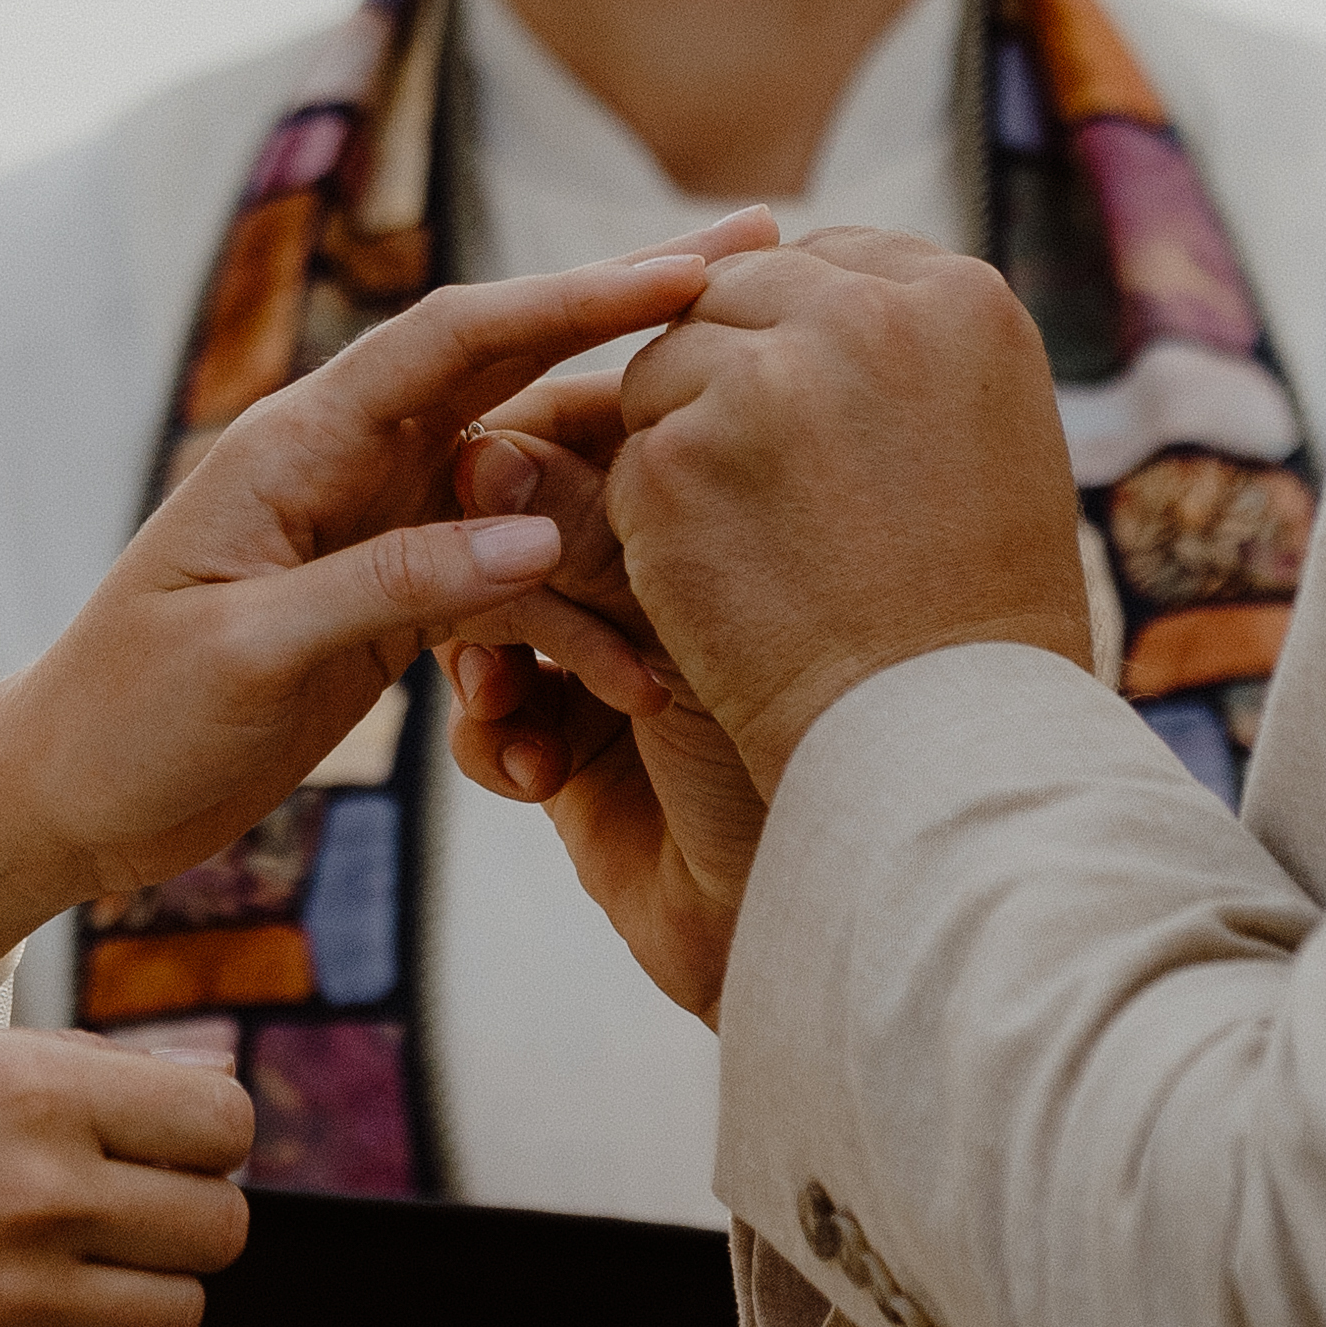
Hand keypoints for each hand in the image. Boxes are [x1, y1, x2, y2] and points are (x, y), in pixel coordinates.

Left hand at [0, 223, 770, 978]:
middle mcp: (348, 461)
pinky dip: (580, 597)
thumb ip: (393, 586)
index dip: (577, 296)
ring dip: (627, 468)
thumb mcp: (251, 654)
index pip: (458, 337)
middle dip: (632, 310)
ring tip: (748, 439)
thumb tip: (538, 536)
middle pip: (512, 363)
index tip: (692, 266)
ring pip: (529, 472)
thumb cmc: (127, 717)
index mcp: (301, 441)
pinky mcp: (393, 597)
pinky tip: (653, 641)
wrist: (63, 799)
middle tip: (759, 248)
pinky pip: (509, 573)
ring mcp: (377, 525)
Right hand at [0, 1018, 254, 1326]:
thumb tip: (157, 1105)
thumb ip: (41, 1072)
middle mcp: (32, 1196)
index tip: (154, 1150)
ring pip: (176, 1321)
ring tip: (56, 1285)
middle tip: (108, 1223)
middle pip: (218, 1230)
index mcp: (25, 1091)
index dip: (199, 1138)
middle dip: (178, 1222)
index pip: (221, 1123)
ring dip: (133, 1303)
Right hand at [434, 412, 769, 1020]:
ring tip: (502, 691)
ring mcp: (609, 663)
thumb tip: (482, 449)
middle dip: (498, 559)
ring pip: (486, 617)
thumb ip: (590, 527)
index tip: (476, 459)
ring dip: (485, 650)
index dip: (527, 447)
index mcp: (717, 504)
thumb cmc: (828, 733)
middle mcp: (660, 577)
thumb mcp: (700, 611)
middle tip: (483, 573)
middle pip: (521, 522)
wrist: (850, 891)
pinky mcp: (574, 753)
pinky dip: (496, 739)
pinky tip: (535, 768)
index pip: (592, 435)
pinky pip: (489, 723)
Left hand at [604, 231, 1095, 788]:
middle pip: (735, 296)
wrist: (941, 750)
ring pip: (665, 368)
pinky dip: (654, 524)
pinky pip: (631, 458)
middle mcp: (864, 315)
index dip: (796, 334)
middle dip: (726, 372)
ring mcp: (761, 381)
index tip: (797, 405)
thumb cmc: (975, 622)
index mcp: (962, 301)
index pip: (829, 262)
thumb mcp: (977, 451)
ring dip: (680, 443)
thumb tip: (796, 304)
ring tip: (749, 543)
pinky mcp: (676, 459)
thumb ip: (899, 362)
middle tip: (751, 478)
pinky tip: (717, 590)